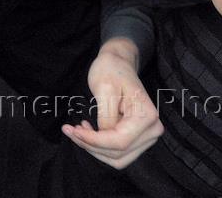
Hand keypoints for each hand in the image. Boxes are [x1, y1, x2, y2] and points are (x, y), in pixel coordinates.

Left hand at [63, 38, 162, 169]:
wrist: (119, 63)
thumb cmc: (111, 70)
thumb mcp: (104, 89)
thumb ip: (106, 117)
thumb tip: (103, 137)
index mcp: (147, 115)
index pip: (119, 141)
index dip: (93, 141)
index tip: (73, 130)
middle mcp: (152, 129)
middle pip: (119, 152)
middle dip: (90, 145)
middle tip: (69, 130)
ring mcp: (147, 136)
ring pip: (118, 157)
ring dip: (94, 149)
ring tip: (77, 130)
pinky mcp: (138, 138)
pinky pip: (118, 152)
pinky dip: (100, 147)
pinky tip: (88, 131)